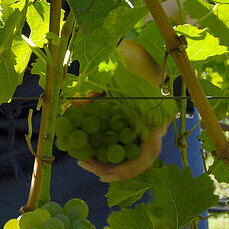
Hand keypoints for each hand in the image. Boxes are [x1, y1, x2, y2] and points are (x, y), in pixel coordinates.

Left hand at [75, 39, 169, 181]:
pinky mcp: (139, 127)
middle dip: (112, 168)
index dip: (126, 169)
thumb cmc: (132, 63)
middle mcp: (155, 128)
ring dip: (109, 163)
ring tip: (85, 161)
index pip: (147, 156)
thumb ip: (95, 93)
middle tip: (87, 165)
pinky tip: (92, 151)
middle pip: (137, 161)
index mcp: (155, 119)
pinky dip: (110, 152)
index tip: (103, 173)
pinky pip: (127, 146)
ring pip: (131, 156)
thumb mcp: (115, 75)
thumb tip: (73, 110)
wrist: (141, 55)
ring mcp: (148, 129)